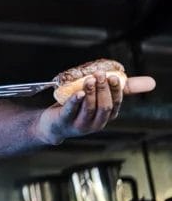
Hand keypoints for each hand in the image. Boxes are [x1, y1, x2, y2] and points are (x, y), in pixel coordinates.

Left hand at [37, 73, 155, 143]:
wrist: (53, 125)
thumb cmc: (78, 108)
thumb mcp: (99, 99)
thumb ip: (117, 89)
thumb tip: (148, 82)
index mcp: (105, 116)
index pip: (115, 104)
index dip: (116, 91)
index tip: (114, 77)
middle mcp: (95, 123)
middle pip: (104, 107)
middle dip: (103, 90)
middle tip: (99, 75)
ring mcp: (80, 124)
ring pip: (89, 109)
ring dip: (91, 93)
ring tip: (89, 80)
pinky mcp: (64, 122)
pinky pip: (71, 111)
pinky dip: (75, 102)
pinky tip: (78, 93)